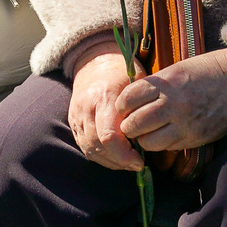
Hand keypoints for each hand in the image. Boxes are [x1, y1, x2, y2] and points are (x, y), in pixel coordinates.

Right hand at [66, 43, 141, 171]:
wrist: (94, 62)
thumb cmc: (121, 73)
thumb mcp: (137, 84)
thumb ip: (143, 108)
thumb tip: (154, 136)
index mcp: (104, 97)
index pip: (109, 136)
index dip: (124, 154)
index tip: (140, 160)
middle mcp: (86, 108)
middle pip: (98, 147)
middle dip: (119, 161)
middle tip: (137, 164)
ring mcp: (77, 116)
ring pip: (90, 150)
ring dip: (111, 162)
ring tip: (128, 162)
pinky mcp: (73, 123)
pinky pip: (85, 147)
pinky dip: (101, 157)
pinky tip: (116, 157)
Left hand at [114, 46, 226, 155]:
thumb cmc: (208, 70)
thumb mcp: (176, 69)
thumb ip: (155, 85)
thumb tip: (131, 101)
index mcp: (165, 83)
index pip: (128, 98)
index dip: (122, 104)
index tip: (124, 106)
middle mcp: (172, 105)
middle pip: (133, 124)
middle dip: (128, 125)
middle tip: (131, 122)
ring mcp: (184, 124)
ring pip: (148, 141)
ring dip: (144, 138)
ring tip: (147, 131)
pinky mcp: (195, 138)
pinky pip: (167, 147)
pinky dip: (161, 143)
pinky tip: (165, 134)